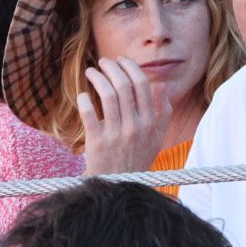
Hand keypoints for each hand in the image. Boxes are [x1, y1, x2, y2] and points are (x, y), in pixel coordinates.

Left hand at [81, 57, 172, 174]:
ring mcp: (116, 135)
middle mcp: (136, 127)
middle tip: (103, 62)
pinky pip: (89, 114)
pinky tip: (83, 95)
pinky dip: (84, 100)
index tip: (120, 60)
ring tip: (91, 72)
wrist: (121, 186)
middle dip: (112, 67)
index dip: (130, 67)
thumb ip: (163, 111)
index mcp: (151, 122)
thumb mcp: (157, 136)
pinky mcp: (98, 143)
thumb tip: (160, 85)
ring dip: (97, 78)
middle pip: (124, 86)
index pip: (143, 85)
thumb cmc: (138, 157)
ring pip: (107, 95)